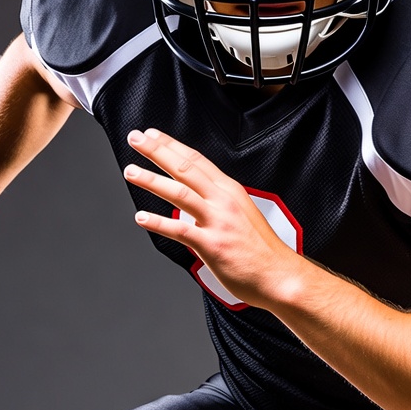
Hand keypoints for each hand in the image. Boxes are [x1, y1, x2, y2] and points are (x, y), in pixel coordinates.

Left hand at [124, 128, 298, 307]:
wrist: (279, 275)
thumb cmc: (260, 249)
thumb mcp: (241, 212)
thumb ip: (217, 203)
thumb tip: (193, 202)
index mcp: (229, 190)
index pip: (196, 160)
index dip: (172, 145)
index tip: (152, 134)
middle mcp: (223, 201)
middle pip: (186, 168)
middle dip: (157, 151)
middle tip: (136, 138)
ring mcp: (218, 222)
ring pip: (180, 193)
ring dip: (152, 181)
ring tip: (131, 171)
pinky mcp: (212, 245)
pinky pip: (180, 230)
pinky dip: (159, 222)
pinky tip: (141, 217)